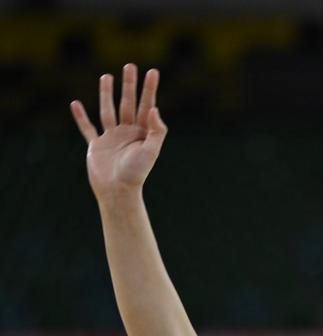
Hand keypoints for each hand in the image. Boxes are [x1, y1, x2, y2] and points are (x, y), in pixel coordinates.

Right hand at [71, 64, 167, 202]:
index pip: (146, 105)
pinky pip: (87, 128)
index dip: (149, 89)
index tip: (152, 71)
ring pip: (108, 110)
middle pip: (127, 103)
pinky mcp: (96, 145)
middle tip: (130, 65)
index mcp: (142, 133)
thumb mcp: (151, 151)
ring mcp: (111, 138)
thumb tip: (154, 108)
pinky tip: (75, 104)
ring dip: (106, 93)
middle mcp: (127, 132)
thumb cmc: (136, 173)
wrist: (118, 191)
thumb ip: (156, 130)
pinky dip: (80, 117)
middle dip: (129, 85)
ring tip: (106, 76)